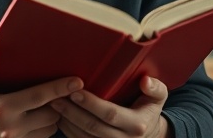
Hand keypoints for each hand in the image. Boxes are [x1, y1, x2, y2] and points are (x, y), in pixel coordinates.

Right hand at [0, 47, 83, 137]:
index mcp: (2, 108)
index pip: (39, 97)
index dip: (60, 88)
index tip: (77, 81)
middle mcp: (12, 127)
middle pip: (52, 115)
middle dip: (61, 103)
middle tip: (66, 91)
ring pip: (50, 130)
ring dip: (55, 117)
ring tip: (54, 103)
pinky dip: (46, 128)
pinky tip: (43, 116)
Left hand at [52, 76, 172, 137]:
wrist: (149, 135)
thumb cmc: (148, 109)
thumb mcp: (158, 97)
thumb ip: (155, 88)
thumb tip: (146, 81)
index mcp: (137, 124)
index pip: (110, 114)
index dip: (91, 104)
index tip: (75, 91)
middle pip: (93, 127)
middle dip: (72, 112)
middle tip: (56, 97)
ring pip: (84, 137)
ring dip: (67, 121)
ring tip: (54, 105)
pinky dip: (68, 131)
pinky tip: (59, 118)